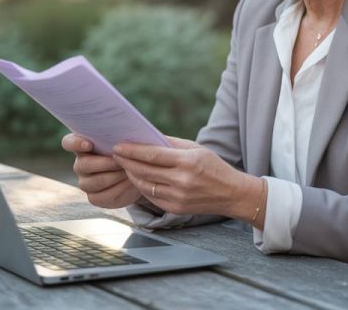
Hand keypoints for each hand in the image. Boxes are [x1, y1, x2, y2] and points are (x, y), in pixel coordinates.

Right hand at [60, 133, 141, 208]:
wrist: (138, 174)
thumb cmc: (128, 151)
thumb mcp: (125, 140)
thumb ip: (118, 135)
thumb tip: (124, 131)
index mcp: (83, 146)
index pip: (68, 143)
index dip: (75, 143)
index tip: (89, 144)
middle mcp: (80, 164)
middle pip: (83, 165)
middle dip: (104, 163)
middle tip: (121, 161)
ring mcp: (85, 182)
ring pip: (94, 182)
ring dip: (114, 176)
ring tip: (128, 171)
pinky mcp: (94, 197)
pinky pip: (102, 196)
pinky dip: (118, 189)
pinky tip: (129, 183)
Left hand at [113, 136, 261, 220]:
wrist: (231, 193)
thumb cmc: (213, 166)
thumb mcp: (196, 149)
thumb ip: (171, 143)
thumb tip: (146, 138)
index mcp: (187, 162)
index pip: (152, 155)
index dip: (132, 151)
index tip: (118, 146)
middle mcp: (182, 181)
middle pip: (145, 171)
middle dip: (127, 162)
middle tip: (115, 154)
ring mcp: (178, 197)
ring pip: (145, 185)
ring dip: (131, 175)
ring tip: (124, 165)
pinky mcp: (175, 209)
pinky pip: (152, 197)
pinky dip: (142, 186)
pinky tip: (137, 178)